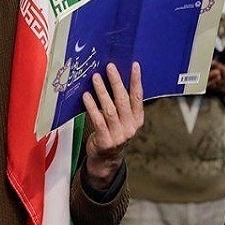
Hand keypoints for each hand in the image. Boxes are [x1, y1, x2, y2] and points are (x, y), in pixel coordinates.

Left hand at [82, 62, 143, 190]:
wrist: (106, 159)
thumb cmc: (113, 133)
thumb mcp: (124, 120)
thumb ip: (122, 104)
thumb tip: (115, 77)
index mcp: (137, 120)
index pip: (138, 97)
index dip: (136, 81)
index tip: (134, 66)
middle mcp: (130, 128)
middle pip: (123, 101)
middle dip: (117, 82)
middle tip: (110, 67)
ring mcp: (118, 136)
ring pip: (110, 109)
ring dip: (102, 91)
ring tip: (95, 78)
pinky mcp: (105, 141)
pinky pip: (98, 120)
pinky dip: (92, 107)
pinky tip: (86, 96)